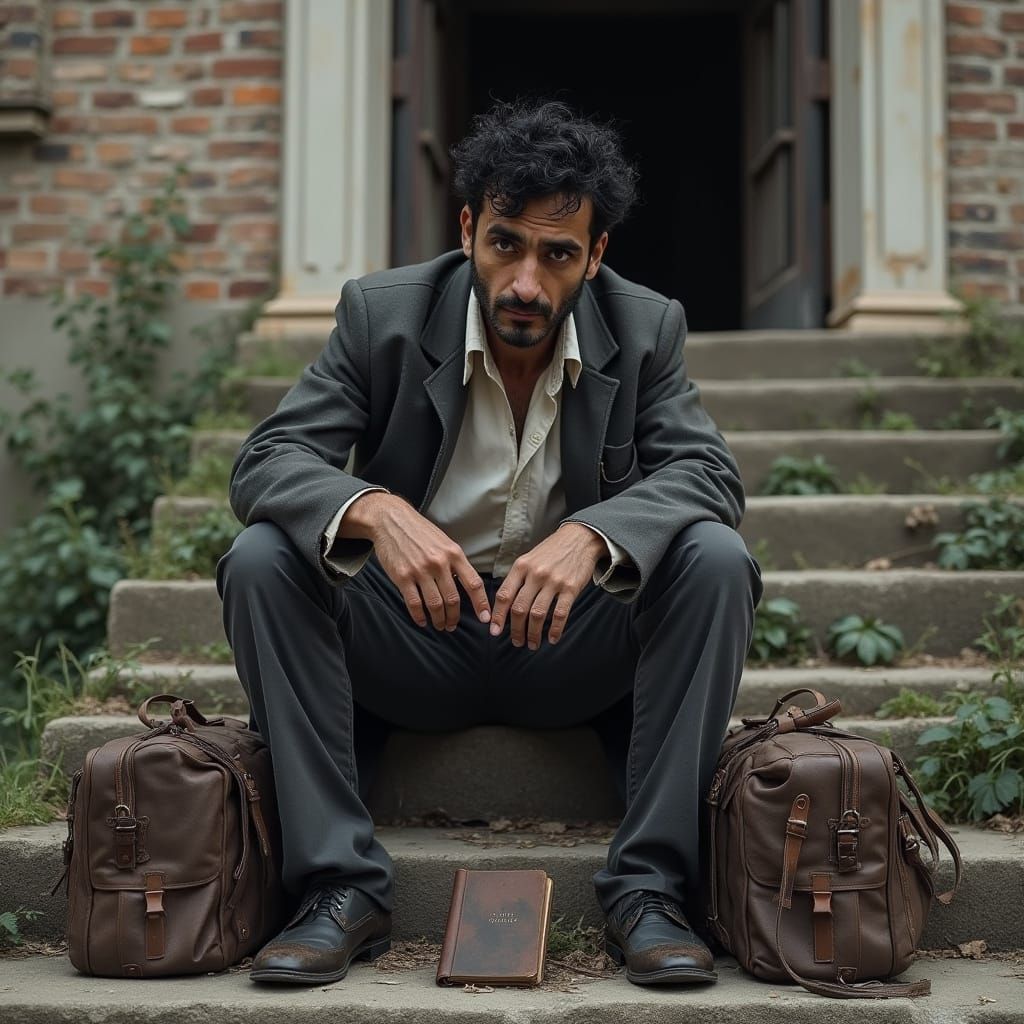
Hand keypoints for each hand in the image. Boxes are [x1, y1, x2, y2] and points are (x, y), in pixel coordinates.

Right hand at [342, 492, 490, 629]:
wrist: (391, 520)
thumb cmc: (420, 532)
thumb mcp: (445, 542)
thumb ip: (455, 562)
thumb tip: (466, 586)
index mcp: (454, 554)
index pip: (473, 583)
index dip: (481, 603)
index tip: (485, 618)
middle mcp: (439, 563)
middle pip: (453, 599)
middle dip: (454, 617)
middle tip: (452, 625)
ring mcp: (420, 570)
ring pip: (435, 604)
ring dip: (439, 619)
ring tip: (440, 625)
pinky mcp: (402, 576)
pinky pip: (414, 603)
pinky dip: (419, 616)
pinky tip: (422, 621)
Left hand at [489, 523, 604, 649]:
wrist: (579, 538)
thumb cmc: (552, 551)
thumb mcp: (529, 558)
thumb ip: (518, 579)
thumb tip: (505, 604)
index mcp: (521, 566)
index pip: (504, 595)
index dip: (498, 616)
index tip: (494, 630)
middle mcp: (535, 574)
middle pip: (519, 608)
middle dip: (515, 630)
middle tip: (516, 642)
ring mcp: (554, 581)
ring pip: (537, 614)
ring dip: (533, 633)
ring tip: (532, 644)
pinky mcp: (571, 588)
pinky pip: (560, 614)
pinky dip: (555, 630)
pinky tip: (552, 638)